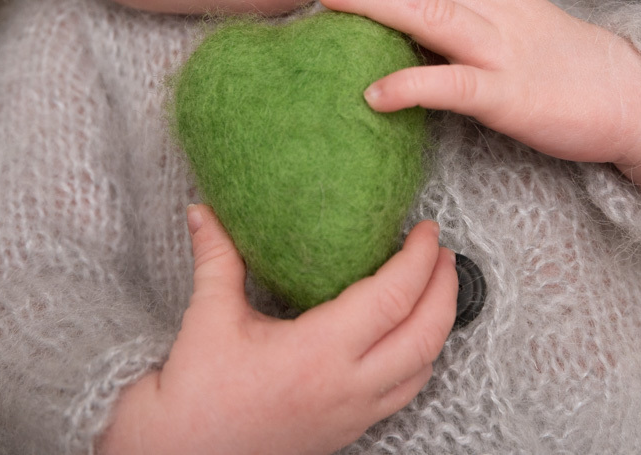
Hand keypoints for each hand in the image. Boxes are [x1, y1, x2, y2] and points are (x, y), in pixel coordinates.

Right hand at [100, 205, 457, 454]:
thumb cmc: (196, 396)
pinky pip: (404, 393)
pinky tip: (409, 337)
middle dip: (445, 288)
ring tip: (436, 288)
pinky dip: (420, 358)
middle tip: (443, 251)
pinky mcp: (348, 429)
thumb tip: (205, 211)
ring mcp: (352, 413)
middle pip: (426, 334)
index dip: (419, 259)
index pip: (393, 297)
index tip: (426, 230)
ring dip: (438, 325)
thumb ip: (217, 258)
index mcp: (318, 353)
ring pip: (423, 369)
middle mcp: (347, 386)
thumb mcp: (208, 318)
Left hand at [319, 0, 640, 190]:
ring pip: (432, 18)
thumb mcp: (524, 35)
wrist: (638, 98)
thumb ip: (478, 30)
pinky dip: (409, 85)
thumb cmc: (576, 72)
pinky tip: (375, 94)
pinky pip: (452, 85)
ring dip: (377, 10)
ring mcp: (504, 52)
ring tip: (332, 12)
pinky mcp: (510, 94)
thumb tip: (423, 40)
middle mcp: (498, 14)